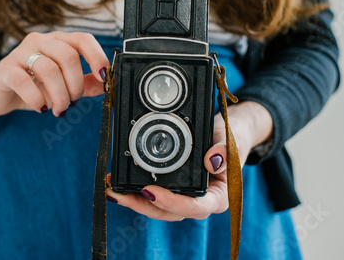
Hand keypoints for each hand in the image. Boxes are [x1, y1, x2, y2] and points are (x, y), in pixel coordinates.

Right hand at [0, 31, 109, 118]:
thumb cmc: (31, 86)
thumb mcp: (62, 86)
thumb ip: (85, 84)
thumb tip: (107, 85)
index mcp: (57, 42)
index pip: (83, 39)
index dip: (97, 56)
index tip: (104, 77)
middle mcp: (40, 42)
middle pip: (68, 56)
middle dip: (75, 85)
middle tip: (73, 102)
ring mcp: (20, 53)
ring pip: (49, 69)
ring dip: (59, 95)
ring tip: (58, 109)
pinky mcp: (5, 69)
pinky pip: (24, 81)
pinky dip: (37, 99)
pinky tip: (41, 107)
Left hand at [106, 101, 272, 220]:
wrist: (228, 131)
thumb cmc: (232, 138)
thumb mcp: (232, 139)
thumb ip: (225, 151)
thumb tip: (212, 161)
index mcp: (218, 196)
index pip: (195, 207)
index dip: (171, 202)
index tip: (150, 191)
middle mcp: (200, 201)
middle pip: (169, 212)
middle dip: (141, 205)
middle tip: (118, 193)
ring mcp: (185, 196)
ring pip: (157, 206)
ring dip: (133, 200)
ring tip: (111, 188)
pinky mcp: (174, 188)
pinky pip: (154, 194)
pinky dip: (135, 190)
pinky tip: (118, 182)